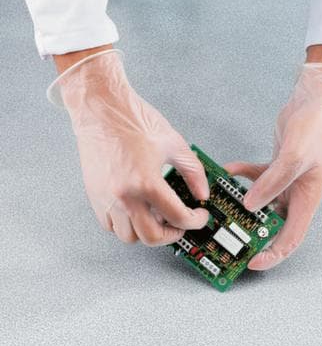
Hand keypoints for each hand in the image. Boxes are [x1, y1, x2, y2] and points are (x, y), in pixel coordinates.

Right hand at [50, 49, 208, 243]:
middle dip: (172, 235)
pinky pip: (110, 226)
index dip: (196, 221)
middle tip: (179, 224)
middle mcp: (124, 196)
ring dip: (146, 232)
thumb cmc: (133, 120)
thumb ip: (193, 171)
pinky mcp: (95, 197)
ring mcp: (107, 199)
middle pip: (152, 237)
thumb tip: (202, 193)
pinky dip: (126, 225)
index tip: (199, 216)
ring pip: (129, 236)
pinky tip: (136, 210)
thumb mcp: (174, 143)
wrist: (100, 108)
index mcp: (146, 182)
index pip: (178, 218)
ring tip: (156, 216)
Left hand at [225, 62, 321, 269]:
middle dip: (251, 234)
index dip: (272, 255)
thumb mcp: (294, 157)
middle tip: (228, 238)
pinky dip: (239, 176)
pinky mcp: (275, 168)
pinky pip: (254, 178)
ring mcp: (284, 182)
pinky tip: (226, 171)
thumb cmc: (315, 128)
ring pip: (260, 203)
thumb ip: (272, 183)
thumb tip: (250, 206)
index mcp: (306, 201)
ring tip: (221, 208)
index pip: (290, 239)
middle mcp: (295, 196)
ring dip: (241, 206)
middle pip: (272, 226)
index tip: (250, 262)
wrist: (316, 99)